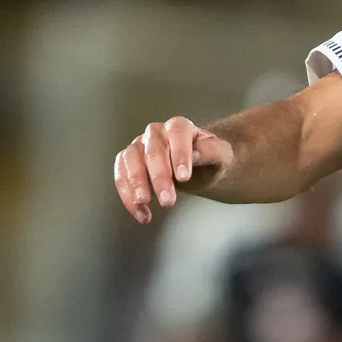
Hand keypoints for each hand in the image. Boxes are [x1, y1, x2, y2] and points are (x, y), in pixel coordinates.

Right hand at [113, 116, 227, 225]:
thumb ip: (211, 152)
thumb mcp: (220, 155)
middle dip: (159, 177)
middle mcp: (156, 133)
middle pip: (153, 150)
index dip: (180, 154)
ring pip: (130, 159)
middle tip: (168, 201)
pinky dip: (127, 196)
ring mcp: (139, 146)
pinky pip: (121, 176)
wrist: (196, 169)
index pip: (177, 133)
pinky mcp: (127, 163)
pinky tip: (143, 214)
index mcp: (179, 126)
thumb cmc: (207, 160)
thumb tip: (195, 155)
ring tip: (144, 203)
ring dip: (136, 183)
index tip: (184, 177)